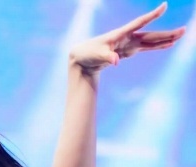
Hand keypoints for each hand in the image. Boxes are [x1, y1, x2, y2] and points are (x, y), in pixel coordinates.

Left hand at [70, 3, 184, 74]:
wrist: (82, 58)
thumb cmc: (87, 53)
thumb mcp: (96, 55)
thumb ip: (107, 57)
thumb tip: (117, 62)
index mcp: (120, 34)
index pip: (139, 23)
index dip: (151, 15)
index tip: (164, 6)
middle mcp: (127, 37)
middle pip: (150, 34)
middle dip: (167, 33)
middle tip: (183, 31)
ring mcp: (129, 44)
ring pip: (150, 41)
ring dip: (165, 40)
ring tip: (179, 37)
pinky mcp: (128, 51)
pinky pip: (146, 48)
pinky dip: (157, 47)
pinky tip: (167, 45)